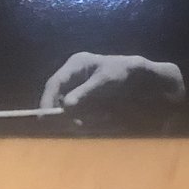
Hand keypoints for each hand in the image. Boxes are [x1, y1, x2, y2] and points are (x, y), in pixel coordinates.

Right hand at [40, 52, 184, 113]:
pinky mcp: (84, 98)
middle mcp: (73, 74)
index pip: (54, 83)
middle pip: (57, 97)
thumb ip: (86, 92)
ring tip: (95, 118)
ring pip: (67, 107)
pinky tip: (99, 118)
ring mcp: (78, 86)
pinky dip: (85, 117)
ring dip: (76, 116)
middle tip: (73, 125)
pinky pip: (77, 111)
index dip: (48, 100)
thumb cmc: (125, 72)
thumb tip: (67, 106)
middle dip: (63, 112)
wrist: (142, 77)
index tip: (46, 117)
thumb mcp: (106, 80)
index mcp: (76, 64)